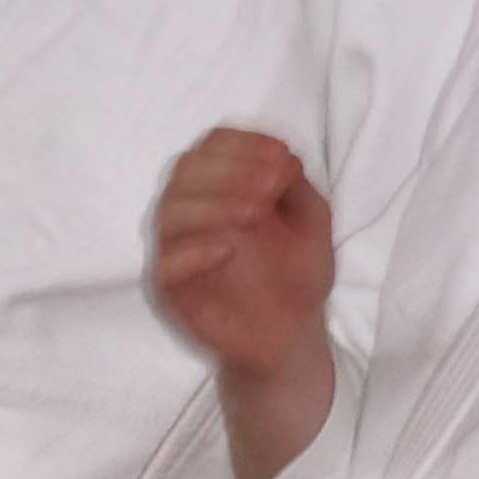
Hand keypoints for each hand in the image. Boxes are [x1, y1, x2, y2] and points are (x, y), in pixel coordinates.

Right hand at [151, 128, 333, 382]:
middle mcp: (192, 207)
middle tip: (270, 188)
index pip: (214, 145)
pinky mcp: (171, 288)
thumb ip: (296, 185)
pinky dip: (195, 250)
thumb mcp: (311, 220)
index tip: (283, 160)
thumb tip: (282, 156)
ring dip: (214, 204)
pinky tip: (228, 249)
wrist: (293, 333)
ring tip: (255, 215)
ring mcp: (177, 247)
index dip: (246, 145)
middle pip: (187, 169)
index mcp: (220, 184)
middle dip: (231, 171)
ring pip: (172, 209)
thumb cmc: (297, 271)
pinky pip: (167, 263)